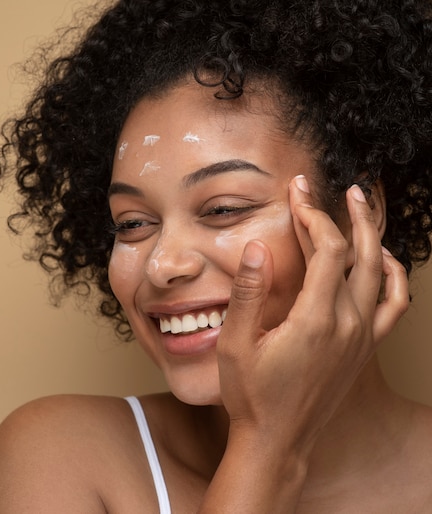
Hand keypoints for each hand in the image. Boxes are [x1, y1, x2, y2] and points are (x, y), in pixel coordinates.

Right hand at [216, 175, 408, 455]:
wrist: (277, 441)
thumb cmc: (252, 395)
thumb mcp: (236, 343)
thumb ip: (249, 292)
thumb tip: (258, 247)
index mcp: (316, 319)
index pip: (329, 250)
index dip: (314, 215)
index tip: (298, 194)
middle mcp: (348, 325)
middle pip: (363, 253)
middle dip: (353, 215)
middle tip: (347, 189)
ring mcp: (362, 338)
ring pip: (381, 275)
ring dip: (375, 239)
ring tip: (364, 214)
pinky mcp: (365, 349)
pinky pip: (393, 306)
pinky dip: (394, 278)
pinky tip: (382, 262)